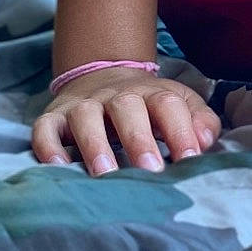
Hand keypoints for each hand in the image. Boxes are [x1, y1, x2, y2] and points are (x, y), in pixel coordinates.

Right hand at [31, 66, 220, 174]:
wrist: (103, 77)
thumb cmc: (150, 106)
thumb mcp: (181, 106)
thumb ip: (200, 122)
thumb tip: (206, 141)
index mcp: (152, 93)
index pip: (168, 104)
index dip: (181, 130)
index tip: (190, 159)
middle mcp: (116, 95)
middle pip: (127, 107)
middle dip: (139, 139)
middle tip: (150, 170)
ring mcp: (83, 104)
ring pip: (85, 116)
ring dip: (95, 144)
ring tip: (105, 173)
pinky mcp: (54, 116)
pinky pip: (45, 127)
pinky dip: (48, 145)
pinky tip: (59, 166)